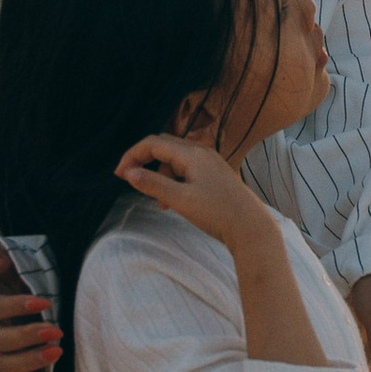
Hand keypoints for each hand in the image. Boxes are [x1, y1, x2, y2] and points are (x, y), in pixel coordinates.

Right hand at [0, 247, 60, 371]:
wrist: (31, 306)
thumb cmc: (21, 286)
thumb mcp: (15, 271)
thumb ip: (5, 264)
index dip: (16, 306)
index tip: (45, 302)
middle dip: (27, 336)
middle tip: (56, 330)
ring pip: (5, 365)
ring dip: (31, 361)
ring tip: (57, 351)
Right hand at [115, 131, 273, 248]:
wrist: (252, 228)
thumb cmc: (218, 213)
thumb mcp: (181, 200)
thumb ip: (154, 184)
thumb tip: (129, 173)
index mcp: (193, 154)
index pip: (154, 143)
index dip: (132, 155)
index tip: (119, 175)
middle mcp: (202, 153)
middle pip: (164, 147)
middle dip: (144, 162)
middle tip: (129, 181)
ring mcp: (211, 163)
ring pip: (175, 160)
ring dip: (160, 175)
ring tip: (160, 203)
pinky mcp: (216, 176)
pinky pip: (187, 170)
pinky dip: (174, 181)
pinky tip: (174, 202)